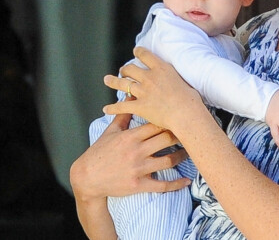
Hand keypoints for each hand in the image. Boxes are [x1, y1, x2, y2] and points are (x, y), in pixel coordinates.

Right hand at [70, 112, 189, 202]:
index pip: (157, 123)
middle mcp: (137, 151)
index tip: (182, 116)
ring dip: (182, 156)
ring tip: (192, 151)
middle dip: (181, 135)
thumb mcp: (111, 131)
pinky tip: (187, 181)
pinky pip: (162, 185)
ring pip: (168, 161)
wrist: (86, 178)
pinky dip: (176, 184)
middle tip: (192, 131)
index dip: (171, 119)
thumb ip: (124, 114)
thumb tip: (130, 94)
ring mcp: (139, 169)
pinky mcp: (139, 185)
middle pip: (166, 139)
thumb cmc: (99, 152)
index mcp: (131, 136)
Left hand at [103, 47, 204, 132]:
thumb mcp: (183, 80)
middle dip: (125, 69)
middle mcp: (149, 77)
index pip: (145, 55)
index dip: (138, 52)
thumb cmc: (190, 98)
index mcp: (161, 68)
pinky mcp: (139, 106)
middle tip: (123, 70)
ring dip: (113, 81)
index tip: (135, 51)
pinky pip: (121, 106)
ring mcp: (143, 91)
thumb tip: (175, 79)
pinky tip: (106, 108)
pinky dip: (112, 108)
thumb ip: (174, 78)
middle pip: (130, 68)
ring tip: (107, 79)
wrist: (185, 112)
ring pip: (123, 84)